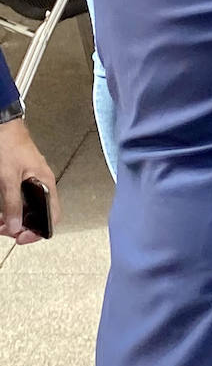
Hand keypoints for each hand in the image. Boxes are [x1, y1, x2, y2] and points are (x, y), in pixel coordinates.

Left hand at [0, 118, 58, 242]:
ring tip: (1, 223)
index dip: (39, 230)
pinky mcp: (20, 181)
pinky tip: (1, 213)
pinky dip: (10, 210)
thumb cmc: (10, 145)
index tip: (23, 238)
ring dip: (14, 219)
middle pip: (39, 215)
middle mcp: (41, 184)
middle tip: (6, 230)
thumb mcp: (9, 178)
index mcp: (46, 183)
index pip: (53, 215)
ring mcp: (31, 183)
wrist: (3, 128)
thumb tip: (15, 225)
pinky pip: (19, 201)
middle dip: (22, 227)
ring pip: (28, 209)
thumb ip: (12, 203)